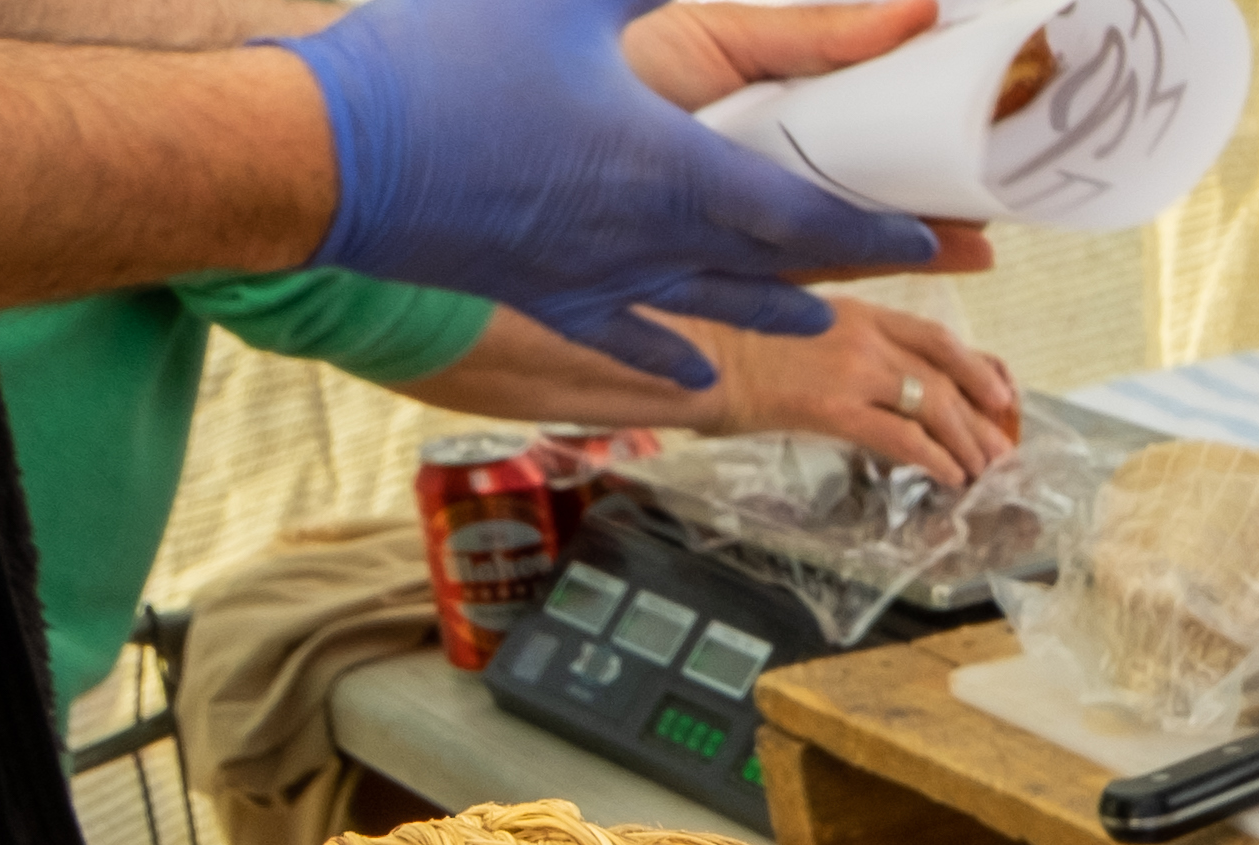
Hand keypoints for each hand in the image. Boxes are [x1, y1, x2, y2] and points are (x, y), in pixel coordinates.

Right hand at [265, 0, 977, 386]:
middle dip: (860, 265)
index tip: (939, 234)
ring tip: (830, 311)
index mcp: (674, 173)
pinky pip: (631, 339)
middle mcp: (654, 245)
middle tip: (923, 267)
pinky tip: (695, 368)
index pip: (811, 218)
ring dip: (784, 307)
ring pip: (722, 309)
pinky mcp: (545, 295)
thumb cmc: (437, 63)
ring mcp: (601, 282)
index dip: (882, 230)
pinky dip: (675, 352)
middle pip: (786, 270)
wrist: (318, 155)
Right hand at [684, 297, 1024, 485]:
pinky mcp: (834, 406)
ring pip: (936, 405)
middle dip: (984, 412)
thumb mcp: (799, 326)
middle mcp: (862, 333)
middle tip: (1003, 444)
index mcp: (856, 309)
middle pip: (947, 371)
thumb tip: (877, 381)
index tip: (1003, 390)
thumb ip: (843, 345)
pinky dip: (936, 460)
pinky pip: (904, 438)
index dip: (979, 365)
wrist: (690, 354)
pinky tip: (951, 478)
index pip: (935, 336)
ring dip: (968, 442)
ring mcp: (851, 368)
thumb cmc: (732, 344)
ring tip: (982, 470)